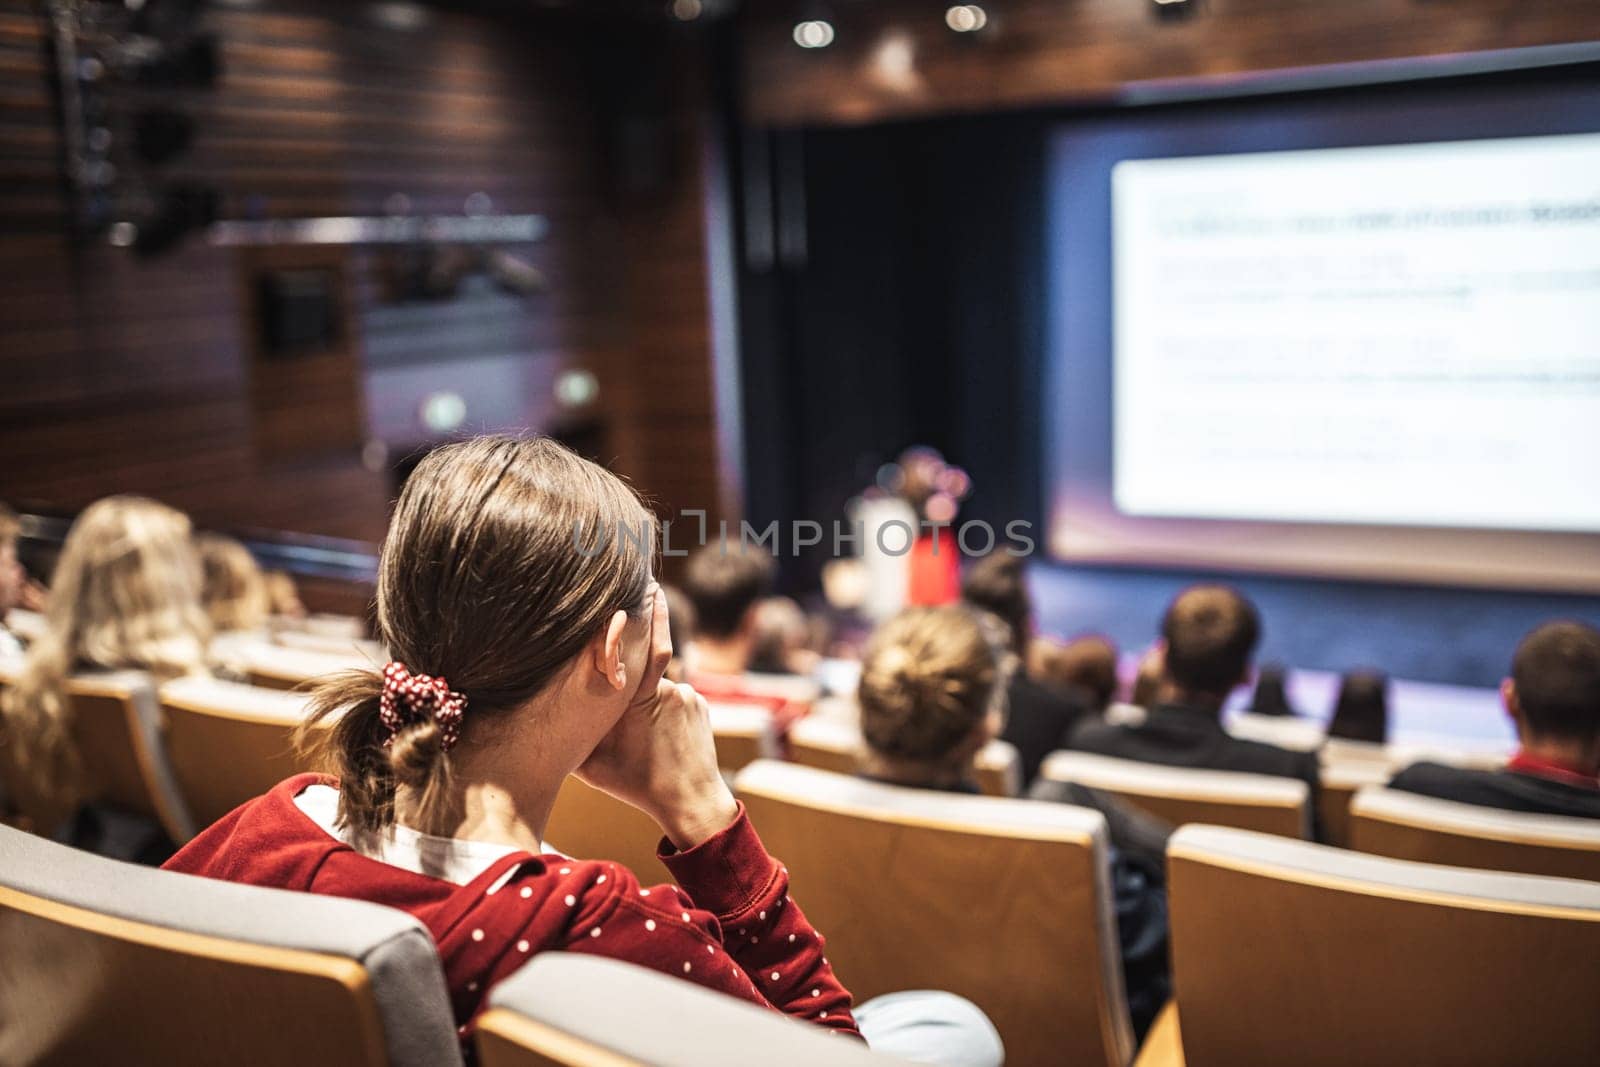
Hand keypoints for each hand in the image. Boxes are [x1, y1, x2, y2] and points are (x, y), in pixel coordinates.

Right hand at [577, 586, 737, 849]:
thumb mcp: (592, 765)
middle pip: (643, 668)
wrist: (691, 803)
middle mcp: (669, 691)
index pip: (651, 647)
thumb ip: (572, 736)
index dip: (653, 614)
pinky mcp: (702, 705)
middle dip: (632, 671)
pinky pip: (675, 697)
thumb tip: (540, 721)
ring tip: (643, 736)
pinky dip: (663, 711)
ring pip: (659, 686)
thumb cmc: (637, 785)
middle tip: (627, 684)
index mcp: (640, 701)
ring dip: (647, 700)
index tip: (650, 587)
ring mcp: (689, 696)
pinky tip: (659, 738)